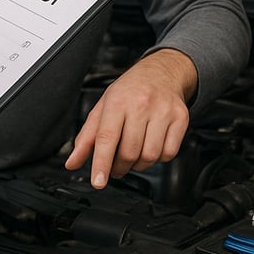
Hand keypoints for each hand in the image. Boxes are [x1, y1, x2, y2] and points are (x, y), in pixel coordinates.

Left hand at [63, 49, 196, 187]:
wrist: (161, 72)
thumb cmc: (129, 91)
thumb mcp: (102, 107)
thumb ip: (87, 137)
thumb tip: (73, 162)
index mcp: (117, 101)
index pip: (106, 137)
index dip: (101, 163)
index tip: (98, 181)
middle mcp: (141, 104)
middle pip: (129, 152)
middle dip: (119, 167)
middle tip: (115, 166)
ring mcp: (163, 111)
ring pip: (150, 156)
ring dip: (139, 164)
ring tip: (133, 154)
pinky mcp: (180, 118)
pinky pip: (169, 153)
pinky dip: (158, 158)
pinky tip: (151, 146)